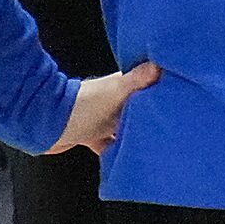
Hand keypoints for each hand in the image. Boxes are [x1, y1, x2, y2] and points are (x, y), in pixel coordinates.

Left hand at [47, 62, 161, 156]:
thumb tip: (158, 64)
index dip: (159, 89)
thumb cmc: (81, 105)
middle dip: (151, 117)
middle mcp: (112, 102)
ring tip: (154, 145)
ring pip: (125, 129)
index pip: (144, 85)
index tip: (177, 96)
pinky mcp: (93, 137)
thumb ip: (135, 79)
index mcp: (119, 86)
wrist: (47, 124)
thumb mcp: (114, 91)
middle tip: (171, 127)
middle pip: (137, 110)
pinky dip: (119, 152)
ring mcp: (102, 120)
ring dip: (135, 136)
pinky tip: (129, 159)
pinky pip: (111, 146)